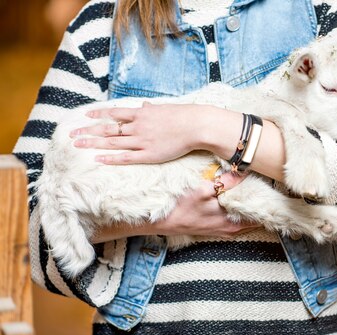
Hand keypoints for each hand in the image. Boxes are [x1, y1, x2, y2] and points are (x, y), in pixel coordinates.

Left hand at [71, 102, 223, 164]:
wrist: (196, 125)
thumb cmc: (184, 116)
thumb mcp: (164, 109)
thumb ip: (151, 109)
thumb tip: (143, 105)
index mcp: (141, 114)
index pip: (114, 113)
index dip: (98, 114)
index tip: (85, 115)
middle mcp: (137, 126)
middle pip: (108, 128)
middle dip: (89, 131)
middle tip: (72, 135)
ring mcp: (142, 141)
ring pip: (112, 142)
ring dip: (94, 144)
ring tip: (78, 146)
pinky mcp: (149, 154)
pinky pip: (126, 157)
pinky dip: (111, 158)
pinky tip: (98, 159)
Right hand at [150, 172, 258, 236]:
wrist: (163, 222)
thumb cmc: (182, 207)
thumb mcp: (202, 190)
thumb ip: (225, 182)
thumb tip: (242, 172)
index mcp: (233, 222)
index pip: (259, 213)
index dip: (264, 199)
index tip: (267, 186)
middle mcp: (232, 229)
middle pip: (254, 215)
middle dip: (258, 200)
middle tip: (261, 184)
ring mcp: (226, 230)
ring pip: (245, 217)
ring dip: (247, 204)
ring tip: (250, 188)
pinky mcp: (218, 229)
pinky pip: (236, 219)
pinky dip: (238, 209)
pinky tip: (235, 198)